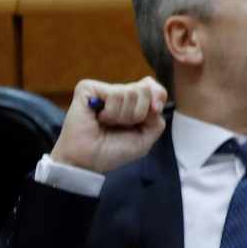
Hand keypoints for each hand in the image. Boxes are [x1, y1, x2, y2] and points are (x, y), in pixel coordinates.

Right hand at [50, 77, 167, 173]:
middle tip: (121, 125)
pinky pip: (115, 93)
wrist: (88, 161)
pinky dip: (111, 112)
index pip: (153, 86)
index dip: (158, 96)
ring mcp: (103, 90)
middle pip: (145, 88)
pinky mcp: (88, 89)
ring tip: (107, 123)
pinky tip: (99, 118)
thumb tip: (154, 104)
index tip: (155, 110)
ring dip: (123, 116)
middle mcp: (119, 93)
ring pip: (131, 92)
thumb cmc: (112, 151)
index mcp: (132, 102)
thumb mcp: (144, 140)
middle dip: (138, 113)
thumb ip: (157, 121)